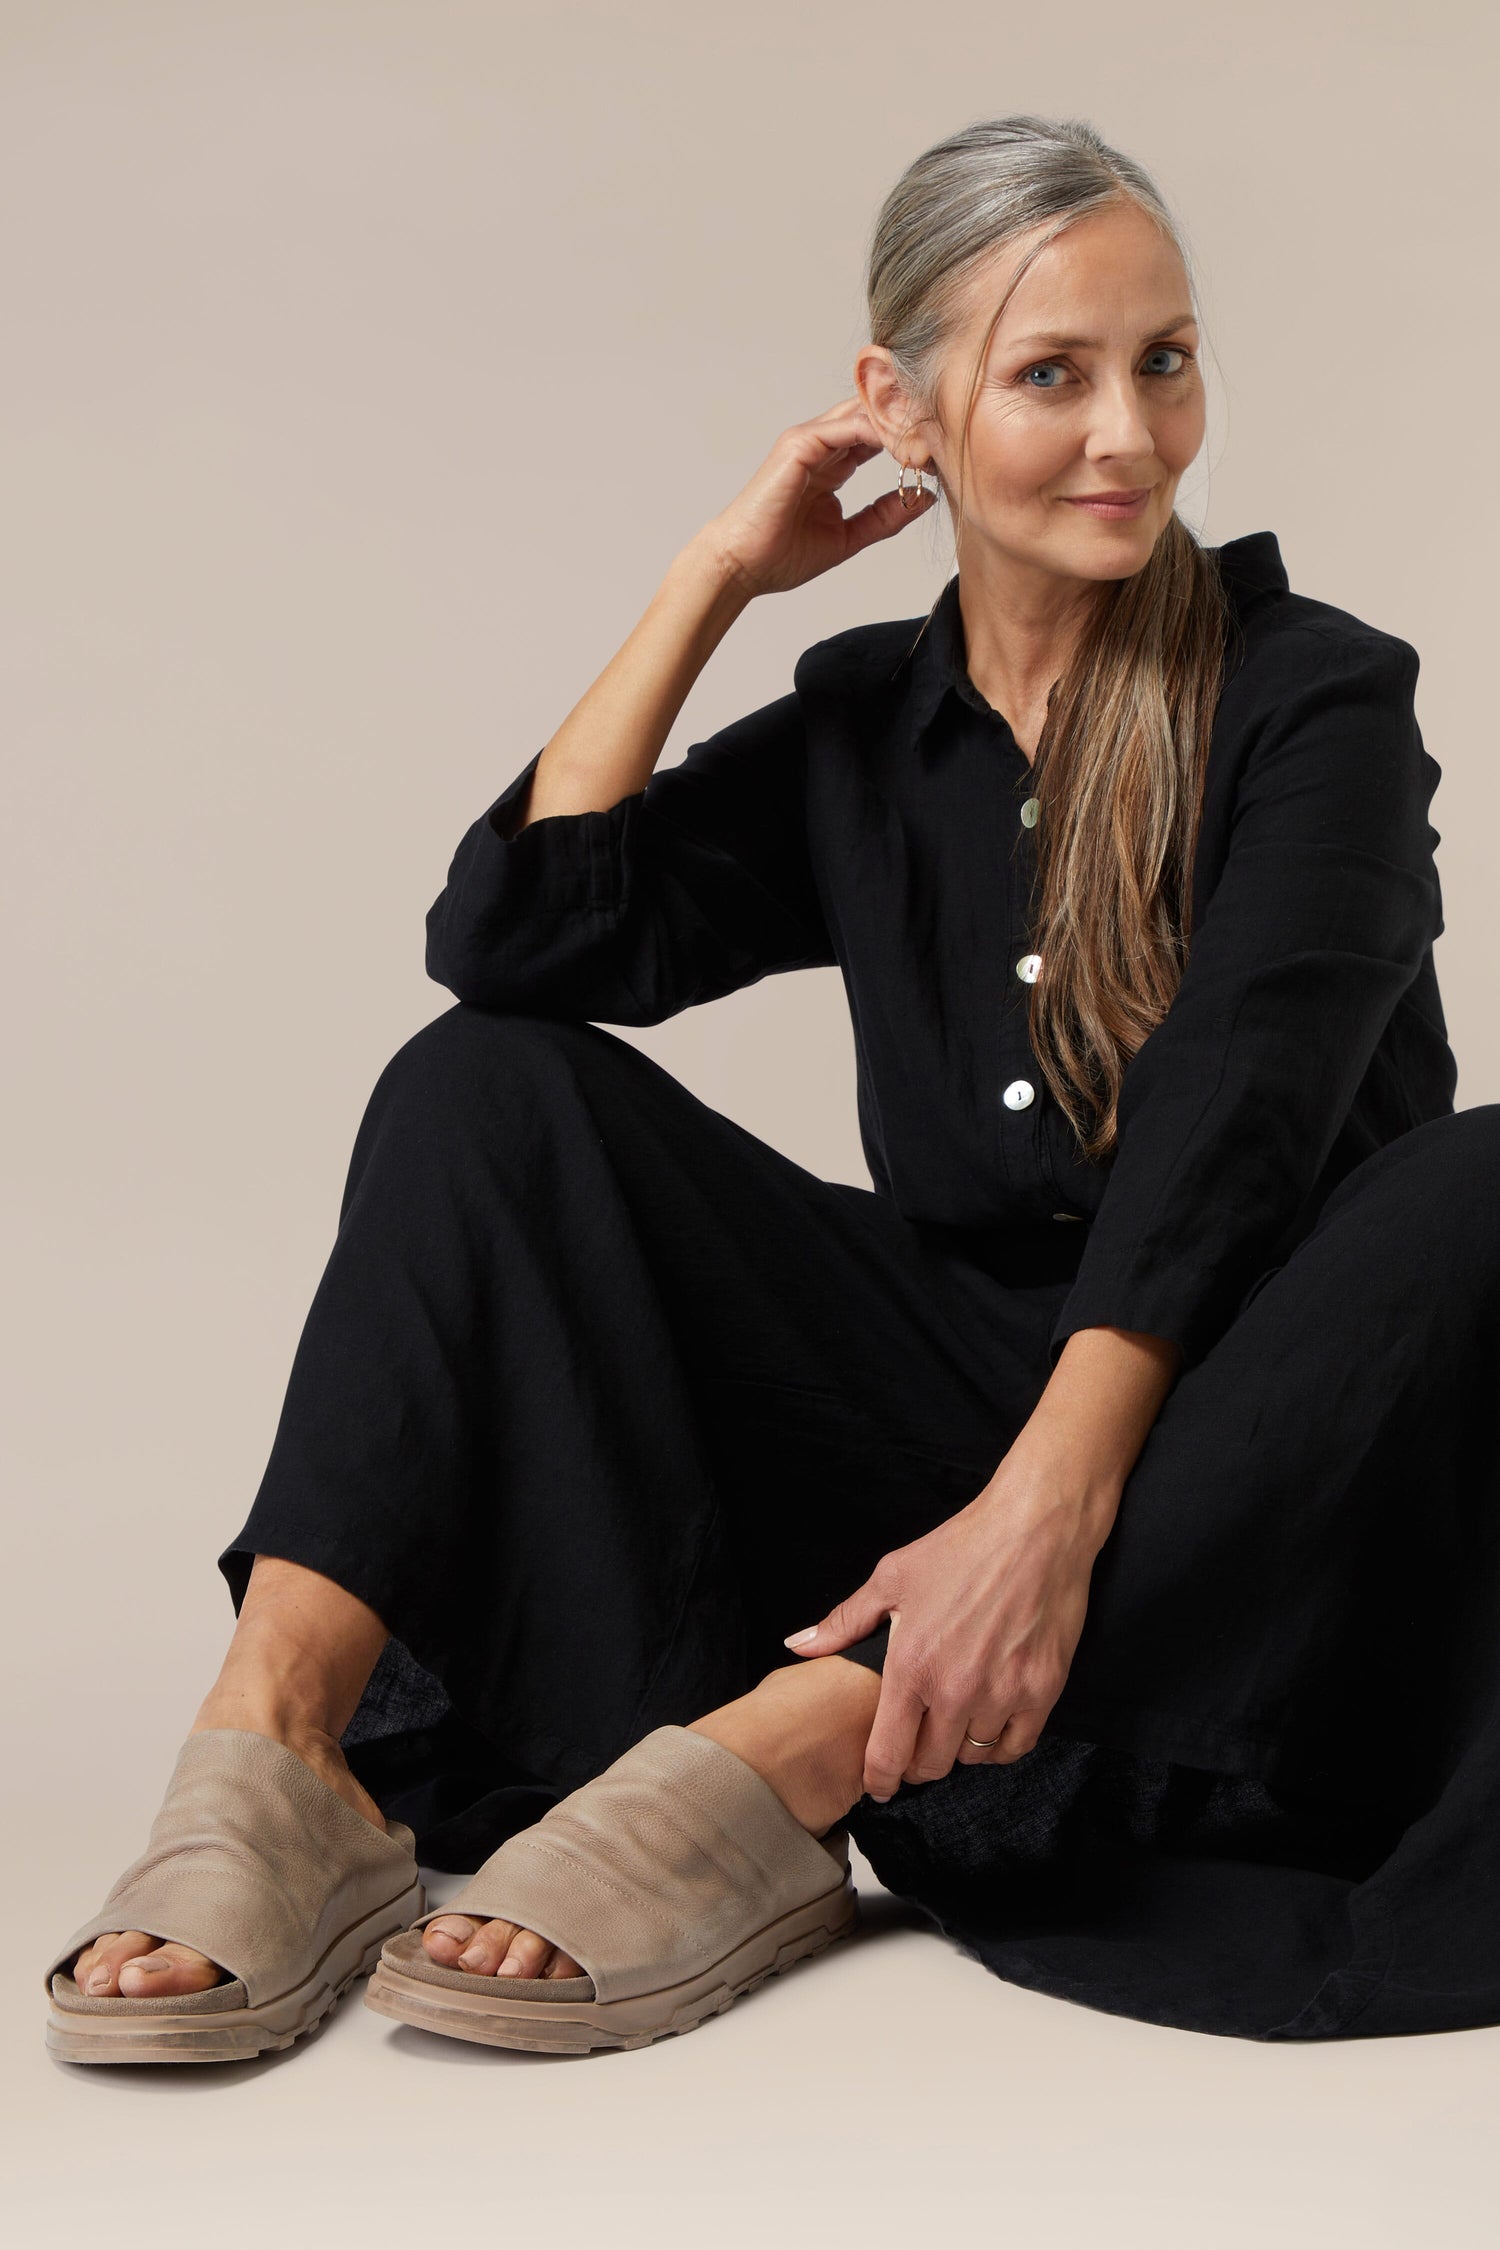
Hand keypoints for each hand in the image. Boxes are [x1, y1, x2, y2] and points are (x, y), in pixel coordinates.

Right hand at [693, 397, 936, 599]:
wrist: (742, 566)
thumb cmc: (780, 556)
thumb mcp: (849, 537)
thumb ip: (885, 516)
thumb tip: (924, 497)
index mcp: (831, 463)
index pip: (878, 436)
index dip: (910, 439)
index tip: (943, 453)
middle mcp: (821, 445)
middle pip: (873, 415)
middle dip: (909, 421)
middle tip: (947, 434)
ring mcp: (809, 440)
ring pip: (864, 413)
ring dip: (898, 423)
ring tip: (931, 439)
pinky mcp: (799, 444)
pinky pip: (848, 426)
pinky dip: (878, 432)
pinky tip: (903, 447)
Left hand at [782, 1460, 1120, 1800]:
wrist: (1034, 1530)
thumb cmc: (961, 1549)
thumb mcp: (892, 1578)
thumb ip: (845, 1621)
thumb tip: (801, 1646)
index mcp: (911, 1667)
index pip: (887, 1754)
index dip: (878, 1779)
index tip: (878, 1785)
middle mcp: (955, 1690)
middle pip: (930, 1765)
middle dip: (917, 1763)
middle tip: (917, 1745)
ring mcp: (1002, 1695)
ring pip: (972, 1757)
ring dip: (959, 1748)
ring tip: (955, 1721)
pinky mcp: (1042, 1692)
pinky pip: (1015, 1747)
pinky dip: (1000, 1744)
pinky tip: (991, 1721)